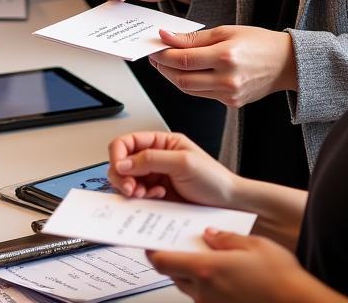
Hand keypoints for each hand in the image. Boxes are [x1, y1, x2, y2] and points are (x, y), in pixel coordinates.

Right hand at [108, 131, 237, 207]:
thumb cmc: (213, 179)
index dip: (118, 154)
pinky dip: (141, 200)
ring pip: (128, 181)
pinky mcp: (157, 197)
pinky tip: (156, 199)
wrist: (229, 204)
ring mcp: (155, 178)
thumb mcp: (183, 162)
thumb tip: (124, 162)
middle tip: (130, 189)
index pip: (127, 142)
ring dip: (132, 189)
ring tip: (144, 195)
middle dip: (122, 176)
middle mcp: (155, 159)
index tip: (120, 169)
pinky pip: (139, 197)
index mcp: (161, 143)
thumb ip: (151, 159)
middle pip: (123, 162)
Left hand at [149, 26, 297, 107]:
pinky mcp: (231, 103)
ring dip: (173, 77)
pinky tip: (185, 73)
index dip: (163, 54)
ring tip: (166, 64)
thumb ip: (193, 38)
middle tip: (155, 56)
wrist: (285, 63)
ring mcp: (229, 95)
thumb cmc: (258, 42)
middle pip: (182, 79)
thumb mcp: (225, 31)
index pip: (183, 60)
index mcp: (226, 56)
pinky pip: (202, 95)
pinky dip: (189, 84)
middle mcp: (227, 79)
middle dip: (163, 68)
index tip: (153, 46)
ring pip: (189, 90)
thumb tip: (166, 37)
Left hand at [149, 231, 337, 302]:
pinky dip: (203, 284)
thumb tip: (209, 235)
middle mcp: (205, 291)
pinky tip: (217, 273)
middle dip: (169, 258)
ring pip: (187, 286)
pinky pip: (203, 297)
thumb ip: (225, 238)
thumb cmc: (280, 277)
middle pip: (172, 273)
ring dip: (186, 271)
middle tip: (174, 242)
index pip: (162, 261)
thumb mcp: (252, 244)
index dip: (151, 250)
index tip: (148, 240)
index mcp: (206, 269)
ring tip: (198, 255)